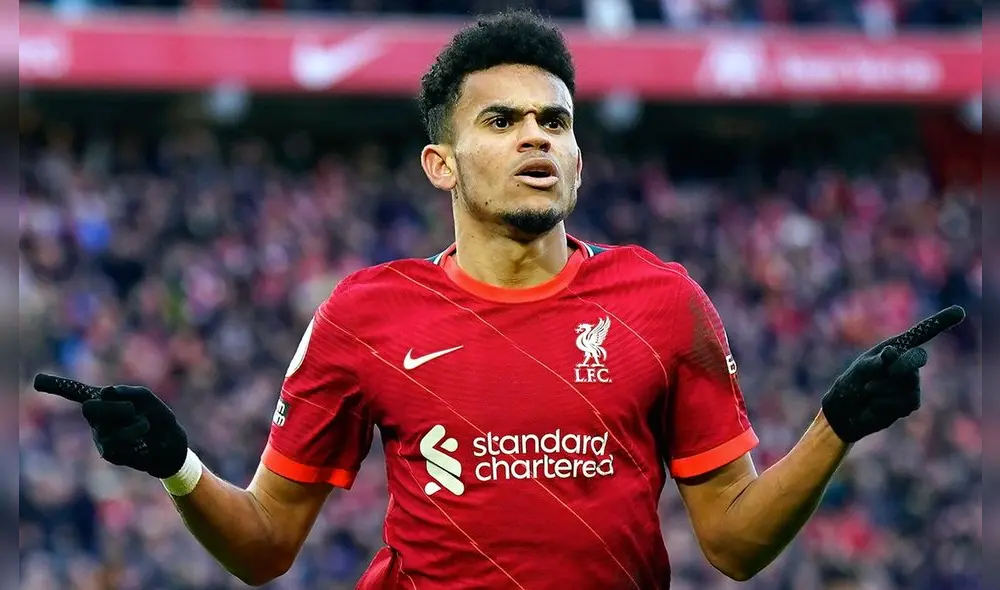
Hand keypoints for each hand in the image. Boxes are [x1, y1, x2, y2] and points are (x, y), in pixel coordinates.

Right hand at [33, 374, 188, 478]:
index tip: (36, 380)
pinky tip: (140, 441)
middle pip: (90, 407)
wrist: (169, 444)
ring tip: (143, 427)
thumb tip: (106, 391)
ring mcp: (99, 435)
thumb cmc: (155, 417)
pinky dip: (135, 435)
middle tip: (133, 411)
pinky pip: (118, 440)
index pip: (75, 392)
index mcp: (103, 401)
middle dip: (115, 407)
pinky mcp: (107, 452)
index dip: (56, 386)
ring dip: (135, 422)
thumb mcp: (146, 398)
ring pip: (110, 423)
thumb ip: (127, 391)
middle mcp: (96, 418)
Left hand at [821, 305, 965, 442]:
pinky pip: (902, 401)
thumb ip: (876, 360)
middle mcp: (909, 363)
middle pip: (918, 358)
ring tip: (868, 391)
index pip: (922, 333)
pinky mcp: (911, 403)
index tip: (959, 311)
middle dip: (903, 364)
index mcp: (896, 348)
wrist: (848, 410)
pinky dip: (882, 403)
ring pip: (907, 383)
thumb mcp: (860, 368)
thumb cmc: (852, 383)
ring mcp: (912, 383)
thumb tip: (892, 352)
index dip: (941, 322)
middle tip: (886, 372)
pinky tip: (874, 404)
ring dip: (881, 388)